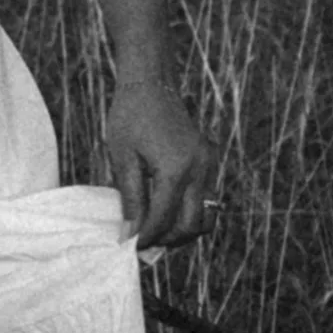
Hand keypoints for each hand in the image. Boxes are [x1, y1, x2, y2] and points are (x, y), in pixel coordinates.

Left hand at [103, 74, 216, 248]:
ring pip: (205, 215)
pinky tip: (166, 212)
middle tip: (144, 243)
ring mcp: (208, 164)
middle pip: (192, 225)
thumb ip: (130, 199)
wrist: (151, 84)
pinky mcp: (209, 161)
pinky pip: (205, 198)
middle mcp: (199, 169)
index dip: (146, 238)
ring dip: (183, 230)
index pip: (163, 219)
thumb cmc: (129, 117)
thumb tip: (130, 233)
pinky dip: (188, 212)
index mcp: (176, 169)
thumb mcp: (123, 160)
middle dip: (168, 240)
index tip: (130, 247)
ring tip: (156, 231)